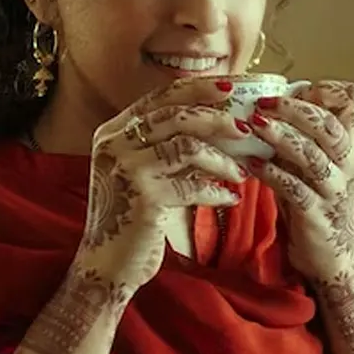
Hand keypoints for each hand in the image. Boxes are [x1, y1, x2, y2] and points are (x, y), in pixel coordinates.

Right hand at [74, 78, 250, 290]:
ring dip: (221, 159)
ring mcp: (126, 168)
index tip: (231, 88)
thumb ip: (167, 146)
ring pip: (186, 146)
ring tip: (241, 172)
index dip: (198, 89)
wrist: (107, 266)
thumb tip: (219, 122)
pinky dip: (215, 190)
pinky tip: (229, 199)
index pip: (160, 98)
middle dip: (216, 118)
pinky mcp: (142, 196)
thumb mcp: (144, 173)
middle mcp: (114, 143)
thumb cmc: (133, 219)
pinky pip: (191, 184)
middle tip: (245, 128)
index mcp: (114, 131)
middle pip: (175, 114)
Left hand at [244, 80, 353, 278]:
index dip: (326, 90)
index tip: (296, 87)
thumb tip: (266, 104)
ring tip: (255, 125)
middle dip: (294, 109)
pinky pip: (294, 189)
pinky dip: (272, 174)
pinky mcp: (316, 214)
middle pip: (328, 126)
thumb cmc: (314, 203)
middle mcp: (346, 165)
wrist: (332, 257)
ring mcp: (333, 190)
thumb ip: (298, 138)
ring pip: (312, 156)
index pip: (350, 103)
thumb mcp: (311, 165)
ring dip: (281, 137)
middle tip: (263, 102)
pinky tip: (253, 164)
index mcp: (346, 147)